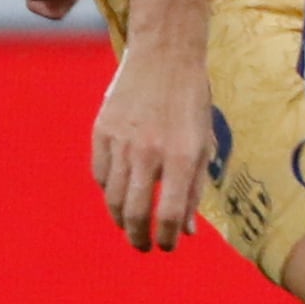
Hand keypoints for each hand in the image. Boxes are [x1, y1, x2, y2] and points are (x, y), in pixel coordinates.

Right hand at [91, 46, 212, 250]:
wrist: (165, 56)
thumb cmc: (191, 102)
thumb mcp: (203, 143)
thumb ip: (195, 188)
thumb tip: (186, 232)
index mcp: (181, 156)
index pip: (169, 214)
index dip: (167, 238)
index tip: (168, 246)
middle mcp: (149, 152)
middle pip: (135, 213)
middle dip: (139, 238)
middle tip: (143, 247)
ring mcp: (121, 142)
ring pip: (114, 198)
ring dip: (122, 219)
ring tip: (131, 226)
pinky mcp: (101, 132)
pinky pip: (101, 174)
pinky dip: (110, 190)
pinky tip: (120, 193)